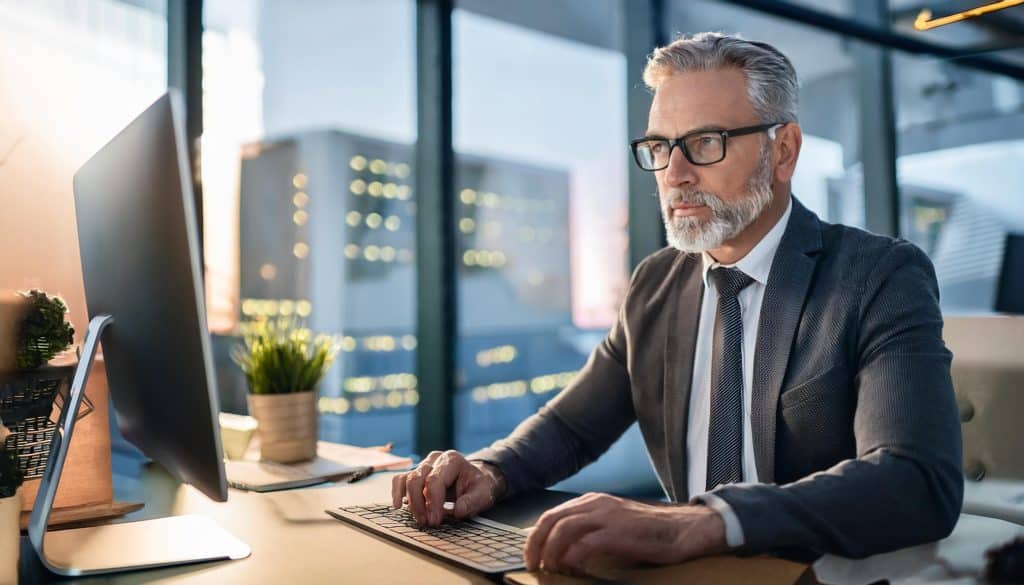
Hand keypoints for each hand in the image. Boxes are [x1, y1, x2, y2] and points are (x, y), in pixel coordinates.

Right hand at [391, 450, 504, 525]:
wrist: (475, 480)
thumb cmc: (478, 486)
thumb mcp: (483, 494)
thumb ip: (472, 502)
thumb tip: (458, 511)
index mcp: (452, 460)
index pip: (434, 480)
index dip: (432, 503)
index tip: (434, 521)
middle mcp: (435, 459)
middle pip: (417, 479)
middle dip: (419, 504)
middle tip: (426, 522)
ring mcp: (424, 465)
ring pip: (407, 479)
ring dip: (410, 501)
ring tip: (419, 518)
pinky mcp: (416, 473)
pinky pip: (400, 479)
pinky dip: (397, 492)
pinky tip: (398, 505)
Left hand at [524, 492, 727, 575]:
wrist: (684, 528)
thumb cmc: (649, 531)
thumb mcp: (612, 524)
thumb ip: (589, 531)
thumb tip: (563, 552)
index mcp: (592, 501)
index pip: (551, 515)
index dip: (536, 537)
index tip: (532, 556)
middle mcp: (596, 503)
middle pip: (550, 520)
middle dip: (535, 544)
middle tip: (533, 565)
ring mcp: (607, 516)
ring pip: (563, 529)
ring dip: (551, 552)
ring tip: (551, 569)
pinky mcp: (619, 532)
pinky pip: (586, 543)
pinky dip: (573, 557)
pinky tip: (574, 569)